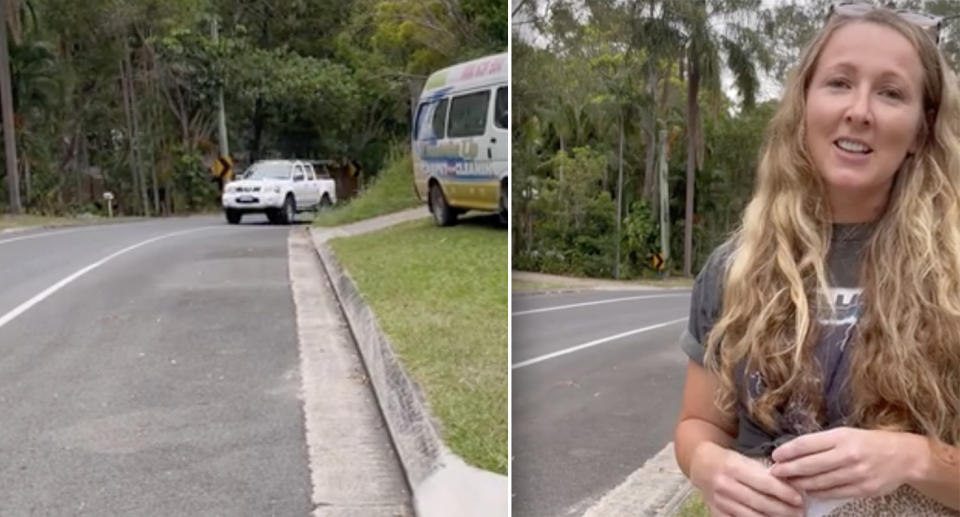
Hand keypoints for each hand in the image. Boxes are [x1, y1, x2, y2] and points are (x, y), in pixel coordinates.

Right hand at [690, 441, 804, 516]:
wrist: (701, 466)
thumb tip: (791, 487)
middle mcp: (725, 486)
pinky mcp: (717, 513)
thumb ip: (763, 473)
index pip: (764, 483)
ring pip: (752, 516)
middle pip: (760, 502)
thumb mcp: (744, 459)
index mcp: (733, 467)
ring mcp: (720, 502)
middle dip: (784, 510)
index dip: (784, 492)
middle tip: (800, 512)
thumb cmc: (728, 460)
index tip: (799, 498)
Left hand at [770, 427, 921, 499]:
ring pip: (819, 481)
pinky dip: (817, 493)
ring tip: (787, 483)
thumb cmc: (870, 442)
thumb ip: (823, 442)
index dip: (787, 451)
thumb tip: (794, 451)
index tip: (775, 456)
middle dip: (788, 470)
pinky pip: (833, 493)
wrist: (905, 456)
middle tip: (774, 472)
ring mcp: (856, 474)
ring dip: (800, 483)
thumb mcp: (847, 433)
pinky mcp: (863, 489)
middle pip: (809, 465)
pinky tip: (807, 492)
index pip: (807, 444)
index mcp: (842, 437)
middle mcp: (848, 455)